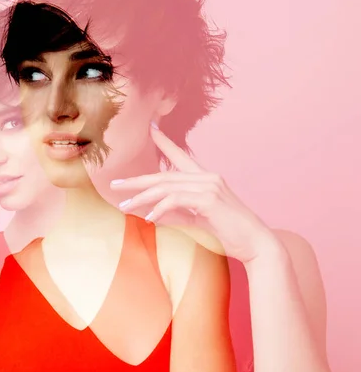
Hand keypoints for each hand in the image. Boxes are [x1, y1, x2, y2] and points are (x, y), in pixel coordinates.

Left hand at [111, 125, 278, 263]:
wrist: (256, 244)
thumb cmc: (229, 234)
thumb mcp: (198, 220)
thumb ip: (178, 211)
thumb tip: (154, 211)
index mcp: (205, 179)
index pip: (181, 156)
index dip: (165, 142)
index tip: (151, 127)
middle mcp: (207, 177)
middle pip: (164, 175)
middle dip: (137, 181)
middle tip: (115, 185)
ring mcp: (209, 186)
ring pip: (166, 187)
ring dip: (142, 197)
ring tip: (124, 206)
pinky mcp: (209, 199)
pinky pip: (176, 200)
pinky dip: (160, 208)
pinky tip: (149, 218)